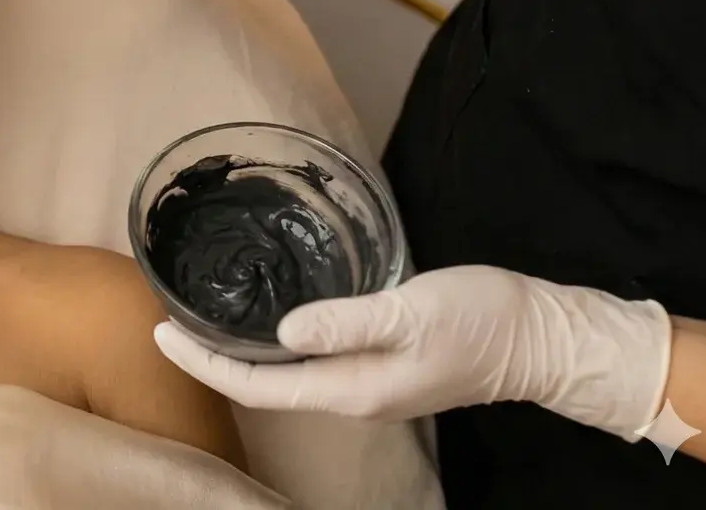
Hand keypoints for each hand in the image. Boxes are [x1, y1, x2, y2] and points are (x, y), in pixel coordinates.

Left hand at [152, 265, 674, 439]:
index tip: (160, 332)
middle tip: (168, 321)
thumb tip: (280, 335)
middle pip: (266, 387)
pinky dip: (279, 346)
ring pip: (289, 377)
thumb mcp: (408, 311)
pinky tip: (270, 321)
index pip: (259, 386)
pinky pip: (314, 363)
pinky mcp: (385, 366)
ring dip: (243, 352)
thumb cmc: (479, 320)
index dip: (205, 362)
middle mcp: (354, 395)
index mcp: (351, 388)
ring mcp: (370, 384)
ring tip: (203, 320)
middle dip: (213, 358)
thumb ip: (344, 323)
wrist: (545, 337)